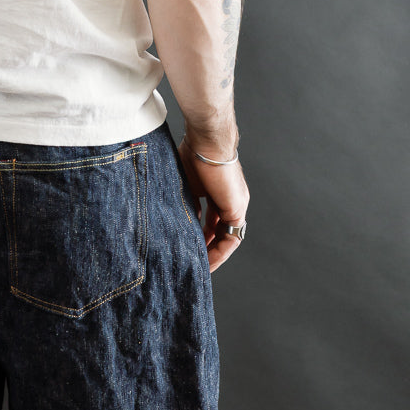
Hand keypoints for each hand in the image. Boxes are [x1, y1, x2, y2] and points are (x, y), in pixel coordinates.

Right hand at [178, 139, 249, 273]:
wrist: (207, 141)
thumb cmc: (193, 153)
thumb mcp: (185, 183)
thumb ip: (184, 200)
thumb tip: (173, 218)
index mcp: (217, 192)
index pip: (211, 220)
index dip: (201, 235)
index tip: (188, 246)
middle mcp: (230, 200)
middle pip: (220, 231)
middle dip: (206, 248)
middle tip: (193, 263)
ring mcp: (236, 205)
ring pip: (226, 237)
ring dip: (213, 254)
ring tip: (199, 268)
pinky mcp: (237, 209)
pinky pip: (230, 238)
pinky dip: (219, 252)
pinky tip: (206, 261)